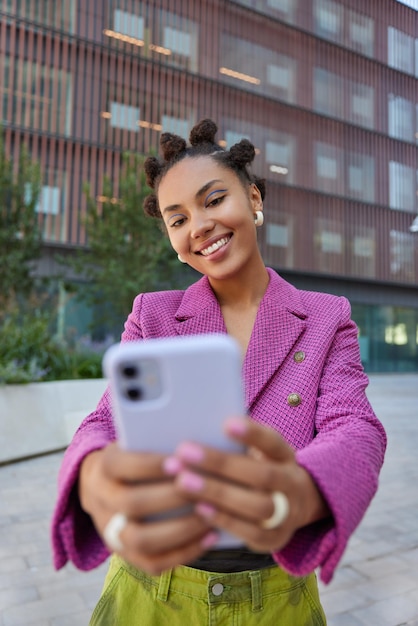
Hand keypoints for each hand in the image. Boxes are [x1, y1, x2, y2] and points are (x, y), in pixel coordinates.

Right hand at [79, 443, 218, 573]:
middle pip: (131, 504)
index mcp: (103, 468)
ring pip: (140, 540)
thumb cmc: (137, 457)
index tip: (180, 461)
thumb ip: (159, 443)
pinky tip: (211, 535)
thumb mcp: (138, 443)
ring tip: (211, 513)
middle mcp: (103, 502)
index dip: (150, 465)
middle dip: (170, 497)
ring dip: (181, 529)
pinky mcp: (128, 556)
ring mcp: (112, 533)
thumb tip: (197, 448)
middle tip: (204, 488)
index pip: (120, 466)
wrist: (107, 486)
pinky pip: (154, 563)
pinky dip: (186, 552)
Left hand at [164, 417, 329, 553]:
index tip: (226, 423)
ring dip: (217, 493)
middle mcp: (291, 484)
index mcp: (285, 456)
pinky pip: (252, 533)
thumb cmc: (258, 470)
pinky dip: (224, 520)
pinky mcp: (275, 539)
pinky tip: (198, 508)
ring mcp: (288, 513)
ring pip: (258, 506)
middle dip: (221, 463)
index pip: (273, 442)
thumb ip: (235, 445)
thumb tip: (198, 427)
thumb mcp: (258, 453)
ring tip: (183, 481)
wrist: (293, 506)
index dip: (252, 433)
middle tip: (183, 451)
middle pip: (262, 475)